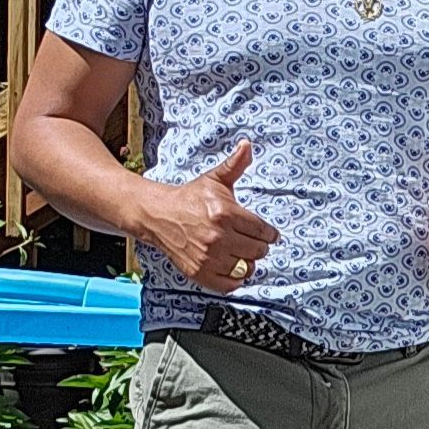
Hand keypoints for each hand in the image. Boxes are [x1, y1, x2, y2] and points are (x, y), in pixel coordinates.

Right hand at [132, 141, 280, 293]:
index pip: (263, 232)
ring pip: (246, 268)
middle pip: (258, 251)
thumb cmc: (190, 197)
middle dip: (259, 246)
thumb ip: (235, 165)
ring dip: (247, 261)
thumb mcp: (214, 179)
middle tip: (251, 241)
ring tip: (240, 252)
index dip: (269, 234)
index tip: (268, 234)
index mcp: (225, 213)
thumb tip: (247, 145)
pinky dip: (235, 277)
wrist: (159, 215)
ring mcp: (208, 258)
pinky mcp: (199, 273)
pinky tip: (231, 265)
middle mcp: (218, 237)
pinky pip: (230, 284)